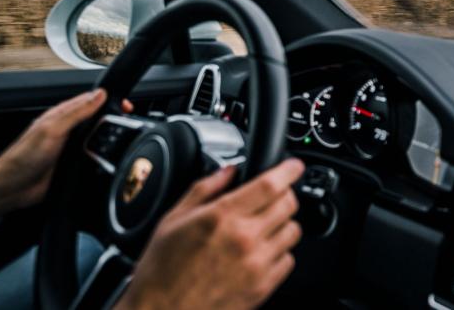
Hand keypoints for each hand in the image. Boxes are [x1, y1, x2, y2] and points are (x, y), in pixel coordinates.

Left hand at [0, 89, 130, 216]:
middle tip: (127, 121)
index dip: (109, 100)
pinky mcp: (74, 164)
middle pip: (97, 119)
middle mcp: (67, 130)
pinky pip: (94, 157)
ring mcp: (71, 147)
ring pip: (98, 138)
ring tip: (121, 138)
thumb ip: (76, 112)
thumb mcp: (52, 129)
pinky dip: (103, 156)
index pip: (90, 101)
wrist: (13, 188)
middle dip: (113, 119)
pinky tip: (108, 157)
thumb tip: (99, 95)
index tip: (125, 105)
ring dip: (109, 139)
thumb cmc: (22, 158)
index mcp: (61, 116)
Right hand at [115, 159, 304, 309]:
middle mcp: (244, 239)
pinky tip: (260, 252)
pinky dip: (280, 252)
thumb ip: (204, 189)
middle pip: (288, 204)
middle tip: (271, 197)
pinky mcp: (263, 287)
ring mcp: (257, 264)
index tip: (292, 166)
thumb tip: (227, 171)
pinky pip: (288, 260)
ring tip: (262, 227)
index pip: (271, 184)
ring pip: (293, 231)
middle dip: (284, 195)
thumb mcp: (173, 220)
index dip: (288, 170)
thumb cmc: (161, 272)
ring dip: (282, 224)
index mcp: (222, 217)